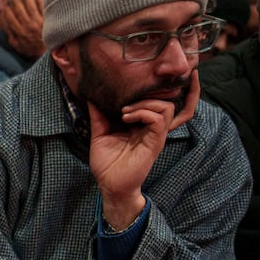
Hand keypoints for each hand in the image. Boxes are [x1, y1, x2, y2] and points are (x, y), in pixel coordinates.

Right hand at [4, 0, 45, 56]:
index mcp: (20, 32)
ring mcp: (38, 22)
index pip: (11, 19)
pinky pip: (42, 7)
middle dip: (16, 2)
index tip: (6, 8)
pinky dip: (39, 1)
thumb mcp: (19, 47)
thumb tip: (8, 30)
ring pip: (30, 7)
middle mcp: (28, 26)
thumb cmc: (33, 49)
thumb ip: (12, 39)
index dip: (8, 13)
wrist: (49, 51)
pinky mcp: (46, 19)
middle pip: (20, 11)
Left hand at [89, 69, 199, 229]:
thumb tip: (91, 97)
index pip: (157, 99)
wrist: (110, 185)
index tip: (143, 74)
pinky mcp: (155, 142)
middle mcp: (152, 126)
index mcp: (141, 122)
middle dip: (156, 89)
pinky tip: (127, 117)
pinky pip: (159, 119)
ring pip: (166, 106)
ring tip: (125, 111)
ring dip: (144, 104)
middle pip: (168, 99)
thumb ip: (99, 116)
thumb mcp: (99, 134)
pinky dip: (143, 113)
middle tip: (128, 95)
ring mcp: (155, 134)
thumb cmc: (107, 163)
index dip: (160, 87)